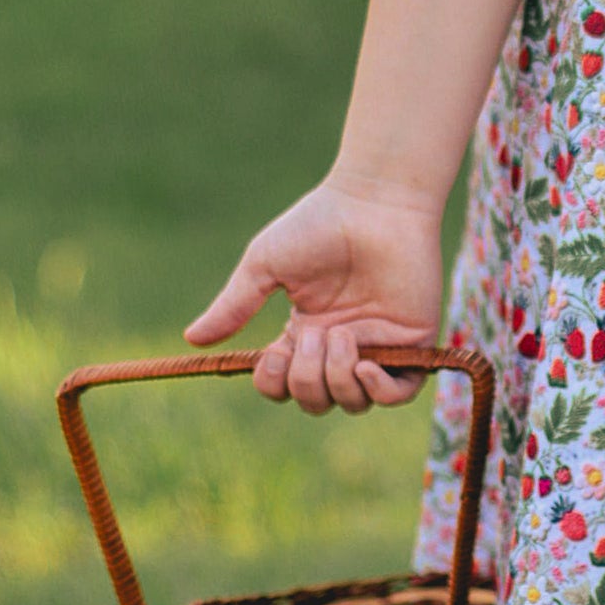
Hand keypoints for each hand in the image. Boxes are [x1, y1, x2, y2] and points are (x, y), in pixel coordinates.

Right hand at [184, 177, 443, 413]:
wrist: (373, 202)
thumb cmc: (318, 225)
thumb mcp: (264, 267)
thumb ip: (233, 306)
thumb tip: (191, 340)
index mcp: (304, 333)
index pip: (283, 386)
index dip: (274, 384)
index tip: (271, 356)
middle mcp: (339, 346)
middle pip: (315, 401)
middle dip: (305, 379)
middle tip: (313, 335)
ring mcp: (378, 346)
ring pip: (352, 402)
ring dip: (337, 379)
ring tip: (340, 336)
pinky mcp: (413, 342)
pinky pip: (399, 394)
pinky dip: (379, 390)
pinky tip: (365, 363)